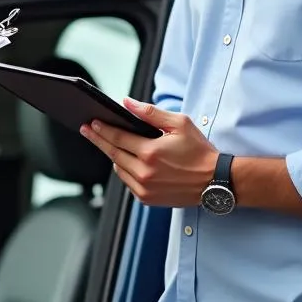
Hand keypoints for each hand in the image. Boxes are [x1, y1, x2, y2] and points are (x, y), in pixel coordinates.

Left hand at [80, 99, 216, 207]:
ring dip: (113, 156)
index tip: (91, 123)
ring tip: (109, 143)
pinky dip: (125, 170)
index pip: (117, 138)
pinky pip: (127, 182)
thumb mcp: (179, 123)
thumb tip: (127, 103)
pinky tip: (126, 160)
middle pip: (112, 154)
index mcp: (150, 153)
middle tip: (87, 130)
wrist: (215, 181)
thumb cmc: (199, 151)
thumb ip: (150, 113)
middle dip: (99, 140)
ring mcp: (145, 188)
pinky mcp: (147, 199)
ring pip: (118, 169)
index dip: (102, 129)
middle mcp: (144, 173)